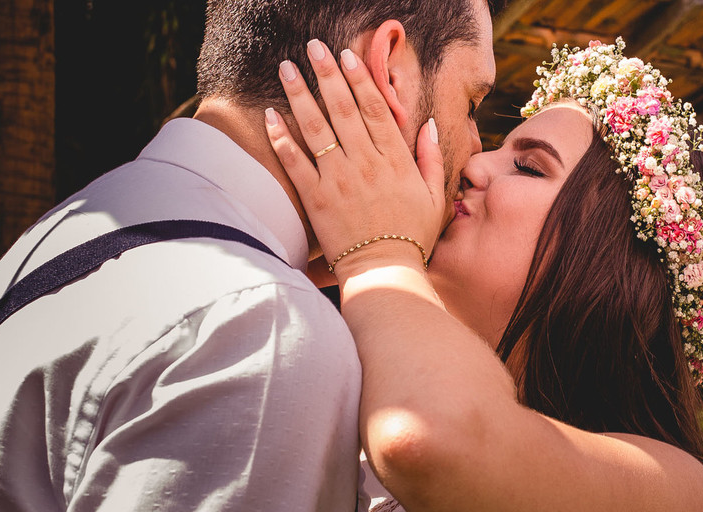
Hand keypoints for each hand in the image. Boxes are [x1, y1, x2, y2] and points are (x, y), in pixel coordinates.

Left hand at [265, 40, 444, 276]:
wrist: (384, 272)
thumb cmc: (410, 236)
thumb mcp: (433, 195)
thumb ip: (430, 157)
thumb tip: (427, 125)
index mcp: (394, 159)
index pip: (375, 108)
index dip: (359, 79)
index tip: (346, 56)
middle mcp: (365, 163)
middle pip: (342, 109)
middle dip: (326, 74)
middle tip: (312, 47)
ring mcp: (338, 180)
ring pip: (316, 128)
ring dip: (299, 94)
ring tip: (286, 68)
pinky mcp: (316, 199)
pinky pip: (295, 162)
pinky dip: (281, 138)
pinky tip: (269, 114)